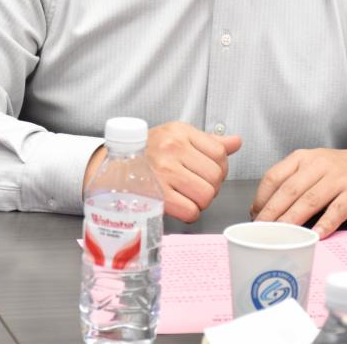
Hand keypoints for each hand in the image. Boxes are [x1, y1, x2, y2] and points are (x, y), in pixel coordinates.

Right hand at [83, 122, 241, 222]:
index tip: (207, 174)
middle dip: (210, 187)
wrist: (109, 168)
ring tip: (187, 196)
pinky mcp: (157, 195)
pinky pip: (191, 211)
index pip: (220, 153)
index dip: (220, 169)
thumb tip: (236, 142)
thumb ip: (209, 142)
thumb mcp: (176, 137)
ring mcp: (164, 171)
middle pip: (216, 176)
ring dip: (201, 202)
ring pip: (206, 195)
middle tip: (195, 187)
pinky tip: (179, 206)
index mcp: (180, 132)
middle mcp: (172, 148)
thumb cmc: (146, 153)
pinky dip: (189, 213)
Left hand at [250, 147, 346, 238]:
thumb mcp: (312, 167)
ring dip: (292, 221)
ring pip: (309, 201)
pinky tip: (314, 237)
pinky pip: (336, 211)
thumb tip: (264, 210)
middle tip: (261, 232)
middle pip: (289, 191)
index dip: (262, 199)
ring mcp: (337, 179)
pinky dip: (324, 225)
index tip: (254, 217)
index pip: (274, 176)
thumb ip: (291, 183)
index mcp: (303, 158)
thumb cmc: (339, 172)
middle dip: (272, 213)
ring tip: (281, 237)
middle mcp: (318, 165)